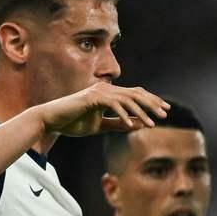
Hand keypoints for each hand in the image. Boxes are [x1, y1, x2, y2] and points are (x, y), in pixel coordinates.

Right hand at [34, 81, 169, 136]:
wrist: (51, 121)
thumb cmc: (73, 122)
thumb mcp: (100, 125)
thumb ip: (117, 124)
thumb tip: (137, 125)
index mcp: (109, 94)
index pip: (135, 94)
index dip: (151, 101)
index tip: (164, 110)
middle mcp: (106, 89)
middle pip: (135, 93)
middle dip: (152, 104)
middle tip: (165, 114)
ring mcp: (99, 92)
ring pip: (127, 99)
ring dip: (141, 112)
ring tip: (152, 124)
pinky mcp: (91, 98)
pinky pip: (113, 105)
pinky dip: (123, 115)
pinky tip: (132, 126)